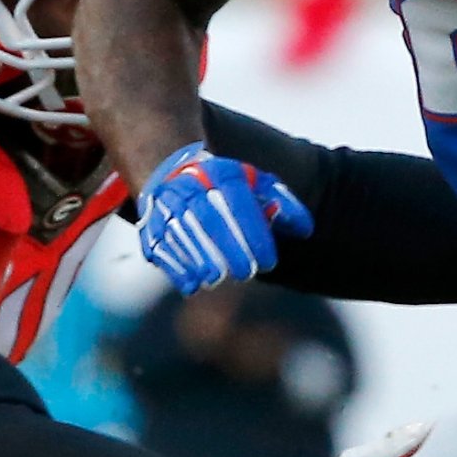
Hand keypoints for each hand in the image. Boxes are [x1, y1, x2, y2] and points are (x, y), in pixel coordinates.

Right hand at [137, 141, 314, 293]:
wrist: (172, 172)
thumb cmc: (225, 187)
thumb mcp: (257, 184)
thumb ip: (283, 205)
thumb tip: (305, 230)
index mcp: (219, 174)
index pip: (238, 202)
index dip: (253, 233)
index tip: (268, 262)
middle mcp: (190, 187)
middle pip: (207, 218)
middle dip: (226, 248)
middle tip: (245, 273)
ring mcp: (166, 206)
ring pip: (180, 232)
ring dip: (199, 259)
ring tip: (217, 278)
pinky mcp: (150, 227)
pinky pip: (160, 246)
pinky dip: (175, 266)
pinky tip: (192, 284)